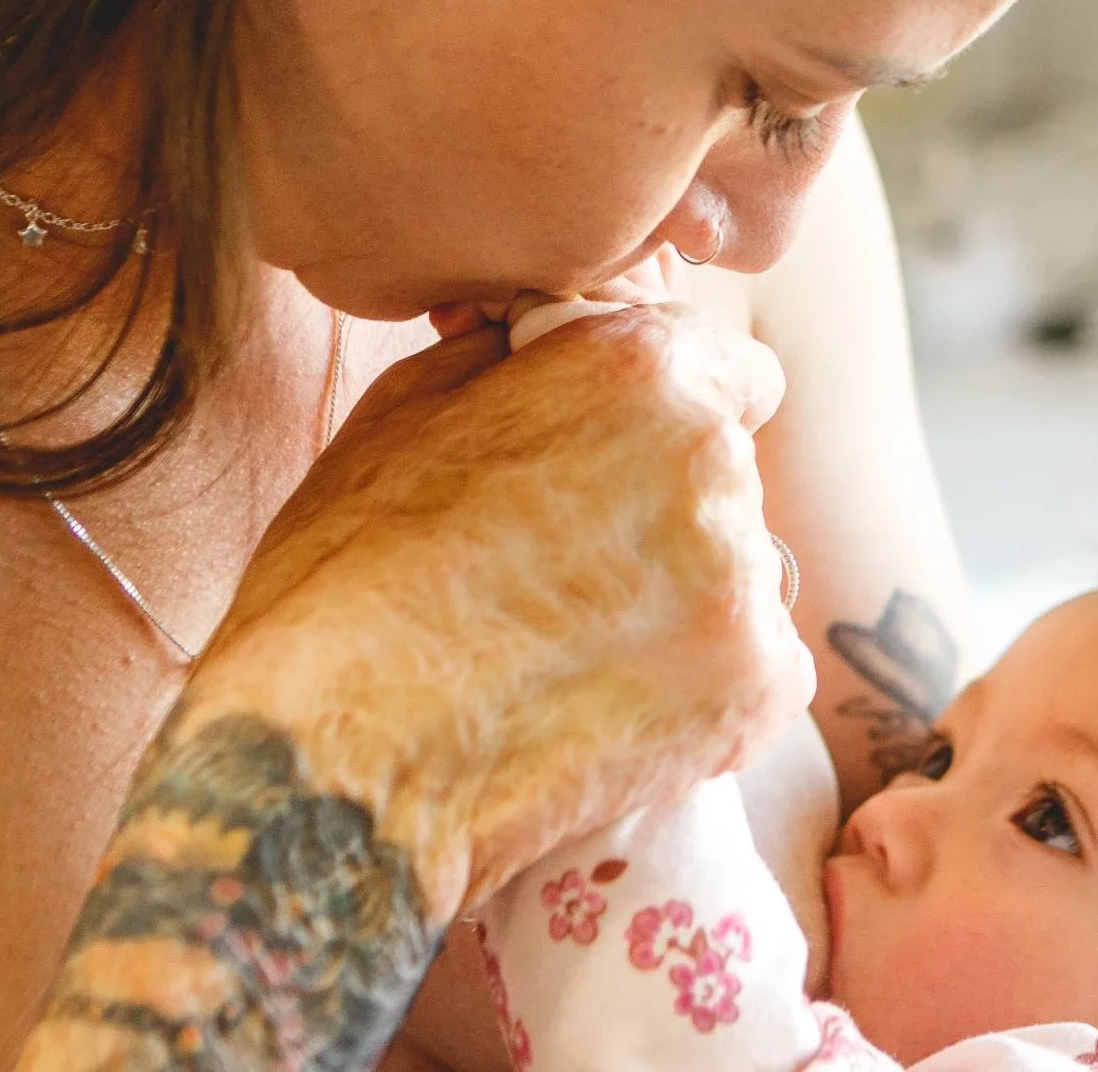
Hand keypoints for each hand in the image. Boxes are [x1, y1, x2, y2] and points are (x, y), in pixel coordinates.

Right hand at [186, 301, 809, 917]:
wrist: (338, 758)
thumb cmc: (349, 578)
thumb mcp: (409, 407)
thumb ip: (525, 356)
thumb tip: (560, 338)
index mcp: (640, 373)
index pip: (735, 371)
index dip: (676, 414)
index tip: (630, 456)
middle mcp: (712, 463)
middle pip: (729, 478)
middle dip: (668, 509)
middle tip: (568, 570)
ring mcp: (743, 583)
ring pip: (744, 576)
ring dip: (689, 598)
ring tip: (575, 650)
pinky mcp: (757, 691)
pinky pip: (759, 668)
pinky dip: (703, 688)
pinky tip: (607, 704)